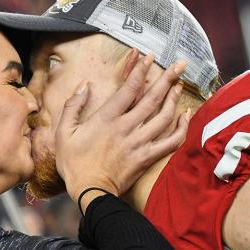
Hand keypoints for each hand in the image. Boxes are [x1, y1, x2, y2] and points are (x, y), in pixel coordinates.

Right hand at [54, 51, 189, 207]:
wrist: (90, 192)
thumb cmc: (74, 163)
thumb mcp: (63, 132)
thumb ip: (73, 106)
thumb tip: (84, 86)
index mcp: (107, 118)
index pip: (129, 88)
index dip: (142, 70)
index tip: (150, 57)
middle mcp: (127, 127)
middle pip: (153, 98)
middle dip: (168, 78)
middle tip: (179, 64)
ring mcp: (140, 143)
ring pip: (164, 116)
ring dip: (175, 99)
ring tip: (180, 84)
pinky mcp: (147, 158)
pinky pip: (171, 142)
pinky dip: (181, 128)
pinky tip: (186, 117)